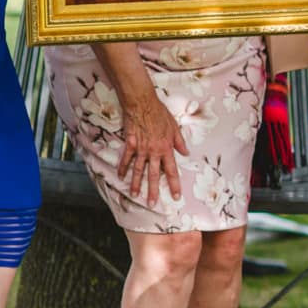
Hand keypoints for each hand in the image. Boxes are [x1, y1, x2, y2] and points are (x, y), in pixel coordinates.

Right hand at [116, 88, 186, 202]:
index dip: (174, 184)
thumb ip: (180, 141)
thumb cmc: (159, 113)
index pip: (171, 170)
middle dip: (154, 191)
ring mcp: (141, 149)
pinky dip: (123, 168)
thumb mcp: (175, 126)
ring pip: (139, 170)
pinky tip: (121, 176)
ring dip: (137, 184)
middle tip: (153, 203)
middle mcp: (154, 151)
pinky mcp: (130, 144)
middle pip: (154, 175)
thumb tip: (186, 153)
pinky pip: (126, 159)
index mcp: (166, 148)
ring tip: (136, 195)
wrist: (142, 103)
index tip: (176, 196)